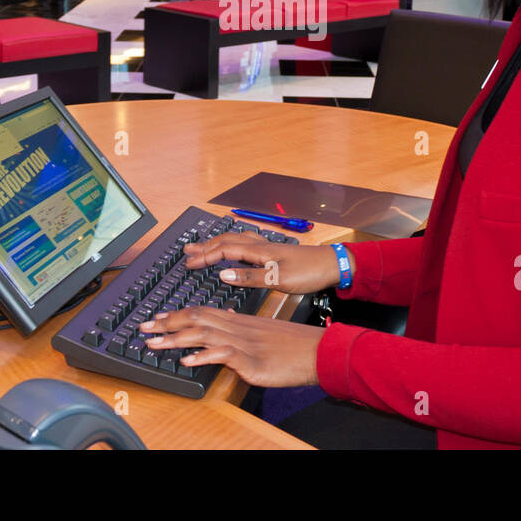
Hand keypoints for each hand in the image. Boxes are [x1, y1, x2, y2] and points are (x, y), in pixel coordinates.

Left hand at [139, 307, 322, 386]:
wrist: (318, 350)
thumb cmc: (294, 345)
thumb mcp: (264, 334)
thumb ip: (242, 330)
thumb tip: (224, 325)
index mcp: (240, 321)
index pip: (202, 311)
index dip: (177, 314)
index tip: (157, 317)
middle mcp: (238, 328)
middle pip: (196, 318)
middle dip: (167, 323)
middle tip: (143, 327)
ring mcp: (244, 343)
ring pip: (203, 333)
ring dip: (175, 339)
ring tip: (154, 344)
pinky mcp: (252, 361)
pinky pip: (223, 355)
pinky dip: (203, 357)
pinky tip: (187, 361)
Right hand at [182, 232, 343, 294]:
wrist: (333, 265)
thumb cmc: (310, 272)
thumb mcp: (279, 280)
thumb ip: (251, 277)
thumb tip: (223, 274)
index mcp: (260, 251)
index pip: (225, 250)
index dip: (205, 256)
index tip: (189, 263)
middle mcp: (261, 246)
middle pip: (227, 241)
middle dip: (205, 246)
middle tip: (187, 251)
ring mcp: (268, 248)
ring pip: (235, 241)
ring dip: (217, 243)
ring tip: (203, 246)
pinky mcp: (274, 252)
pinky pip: (245, 244)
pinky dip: (231, 245)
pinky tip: (232, 250)